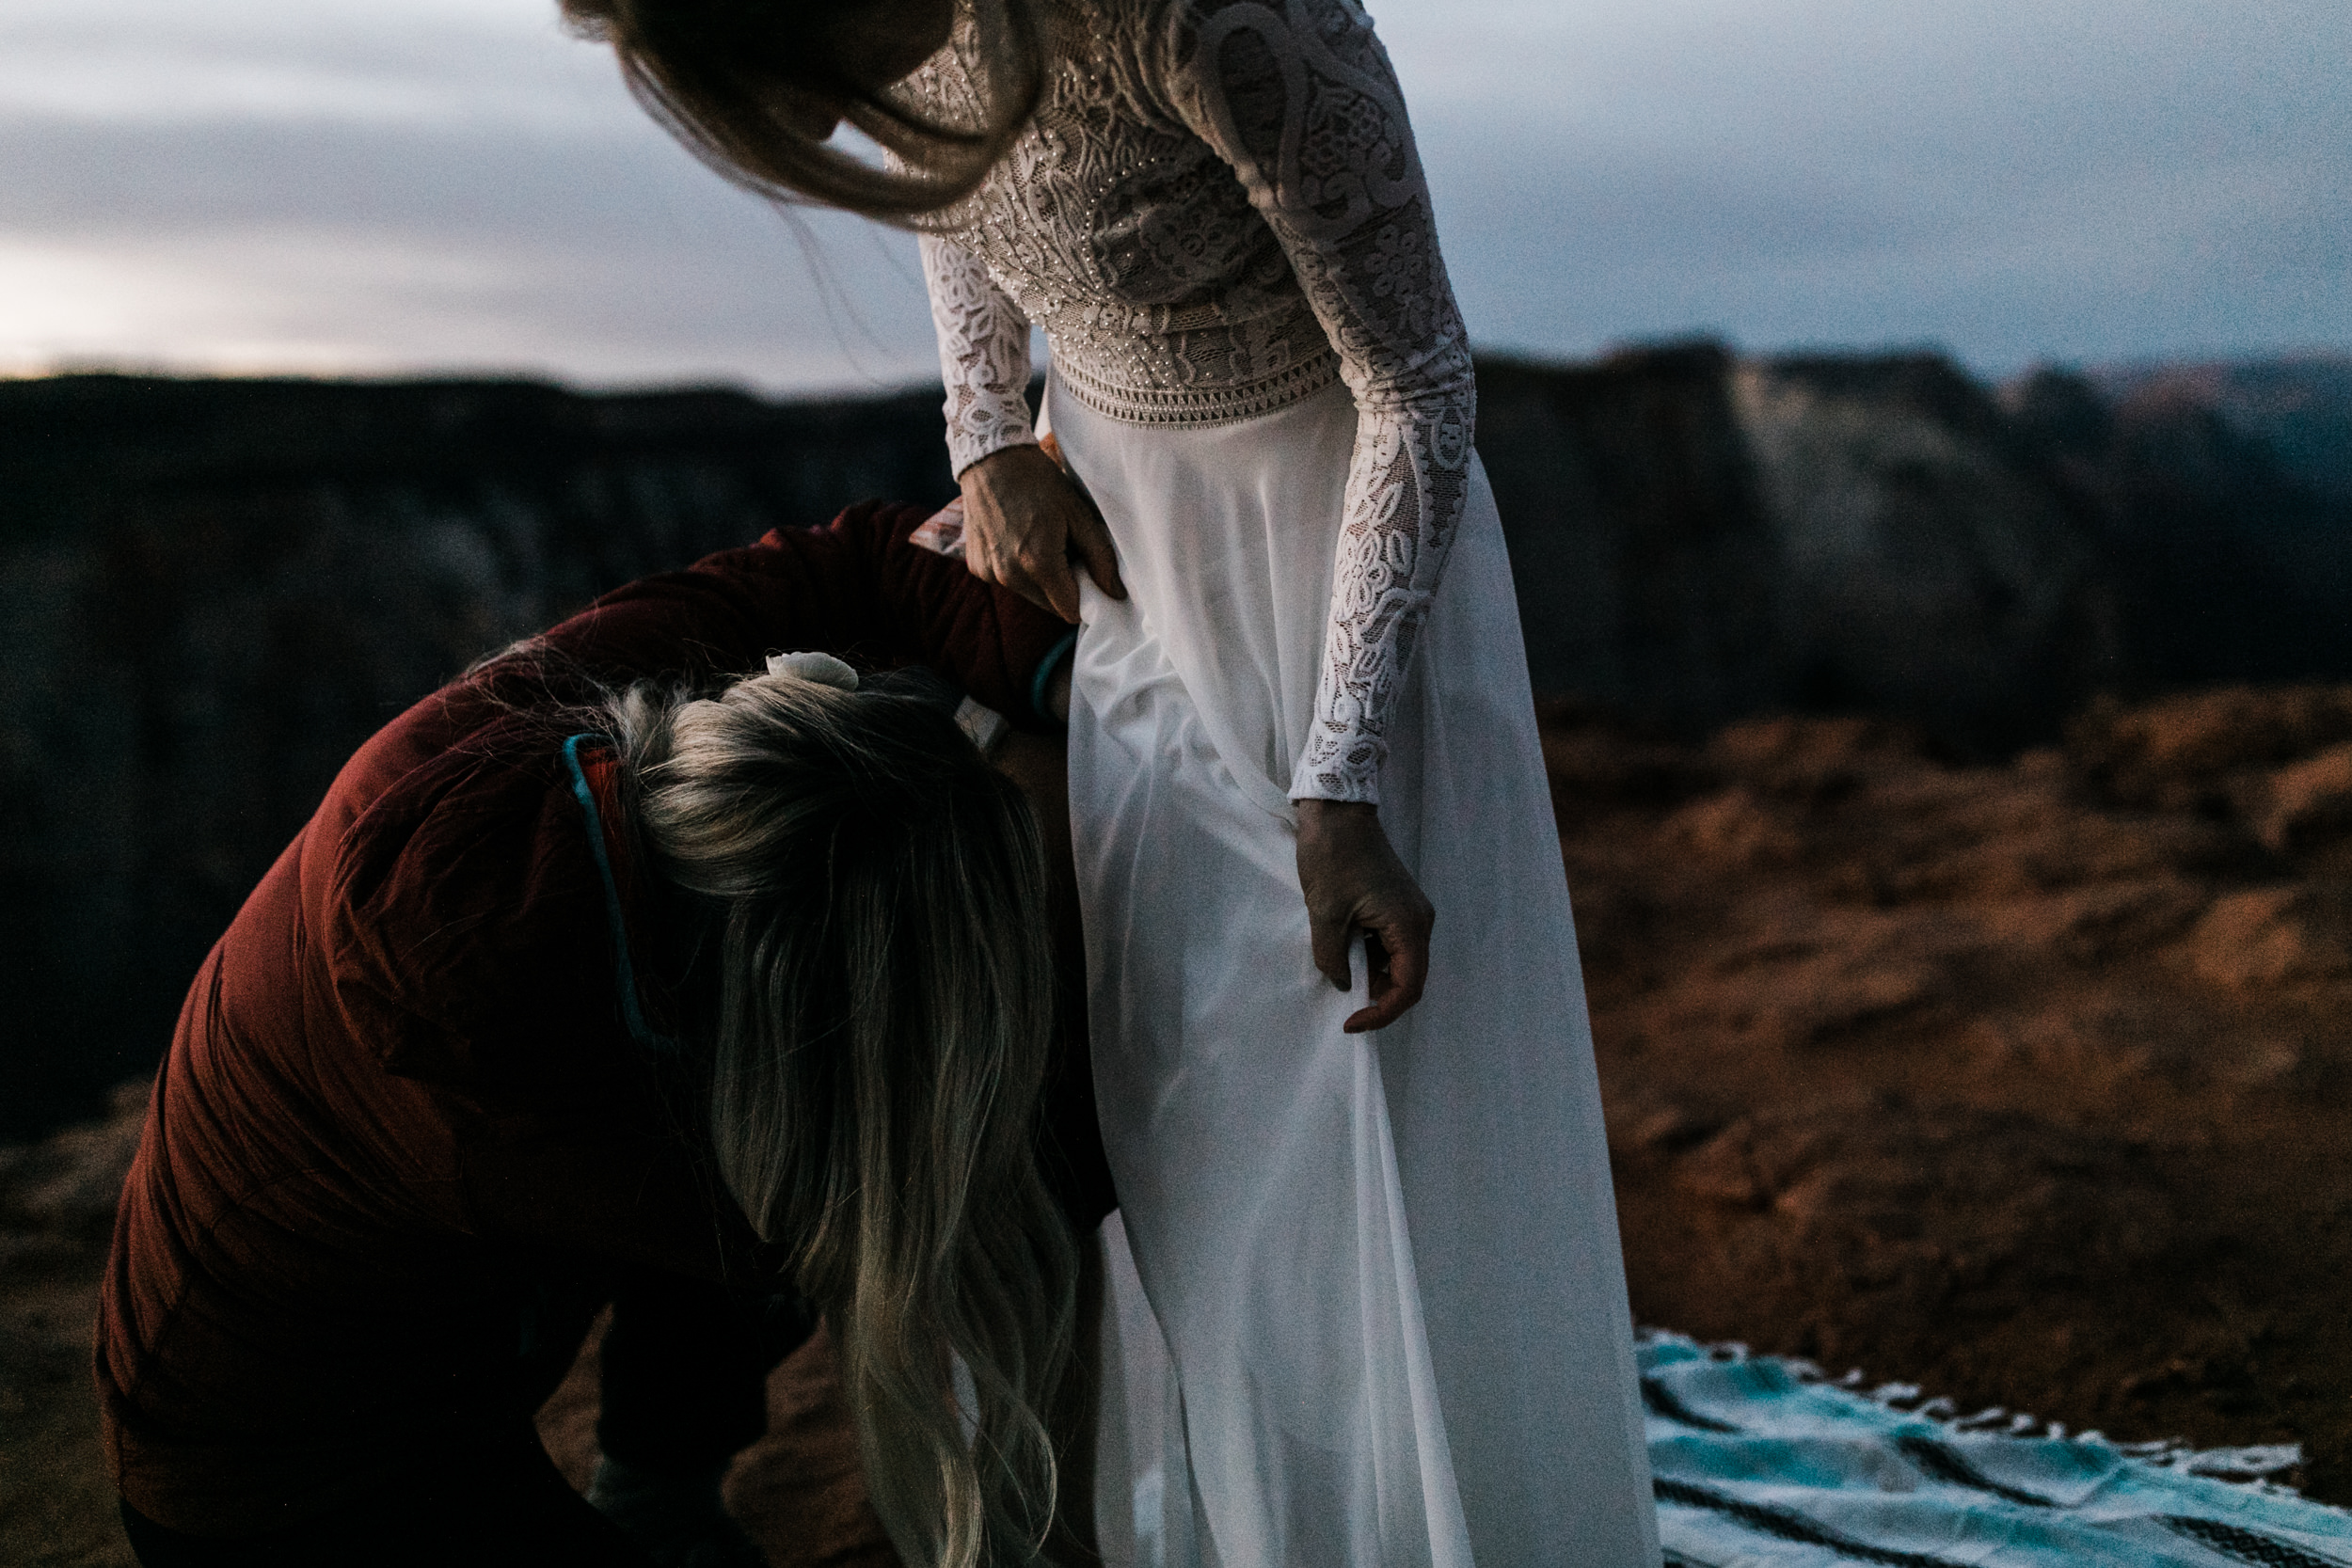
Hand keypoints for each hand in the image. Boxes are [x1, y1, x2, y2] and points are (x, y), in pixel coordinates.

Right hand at [959, 443, 1126, 623]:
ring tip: (1041, 542)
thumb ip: (1100, 557)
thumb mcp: (1078, 513)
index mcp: (1038, 562)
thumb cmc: (1039, 481)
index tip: (1089, 576)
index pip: (1070, 611)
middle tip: (1066, 552)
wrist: (991, 458)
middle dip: (1064, 587)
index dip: (1085, 598)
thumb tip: (1116, 593)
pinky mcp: (977, 567)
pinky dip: (1018, 569)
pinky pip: (1008, 582)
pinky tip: (1018, 539)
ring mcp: (989, 573)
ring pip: (1029, 595)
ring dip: (1041, 579)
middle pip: (1050, 606)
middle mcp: (1009, 575)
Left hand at [1294, 800, 1434, 1033]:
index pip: (1408, 988)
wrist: (1337, 811)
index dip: (1382, 1013)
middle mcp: (1419, 921)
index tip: (1352, 1021)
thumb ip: (1334, 959)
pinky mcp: (1398, 904)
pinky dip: (1369, 955)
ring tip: (1340, 968)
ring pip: (1397, 962)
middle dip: (1377, 996)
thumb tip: (1344, 982)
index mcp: (1409, 926)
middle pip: (1407, 978)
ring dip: (1371, 973)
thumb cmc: (1333, 857)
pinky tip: (1345, 948)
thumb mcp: (1325, 915)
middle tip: (1344, 1001)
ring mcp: (1410, 912)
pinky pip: (1390, 943)